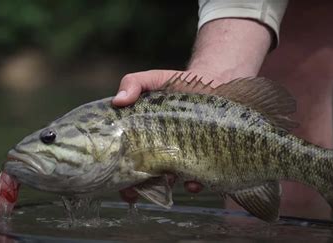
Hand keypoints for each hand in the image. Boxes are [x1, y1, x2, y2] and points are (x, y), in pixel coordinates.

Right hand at [113, 70, 209, 200]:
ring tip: (167, 180)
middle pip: (145, 177)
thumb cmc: (178, 84)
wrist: (214, 84)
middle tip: (135, 193)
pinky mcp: (202, 159)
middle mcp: (160, 151)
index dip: (121, 176)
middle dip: (139, 188)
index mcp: (143, 137)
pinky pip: (198, 178)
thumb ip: (133, 83)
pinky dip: (194, 184)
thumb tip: (118, 101)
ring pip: (171, 180)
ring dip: (166, 186)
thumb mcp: (153, 80)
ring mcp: (181, 157)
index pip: (127, 160)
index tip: (118, 185)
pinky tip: (193, 182)